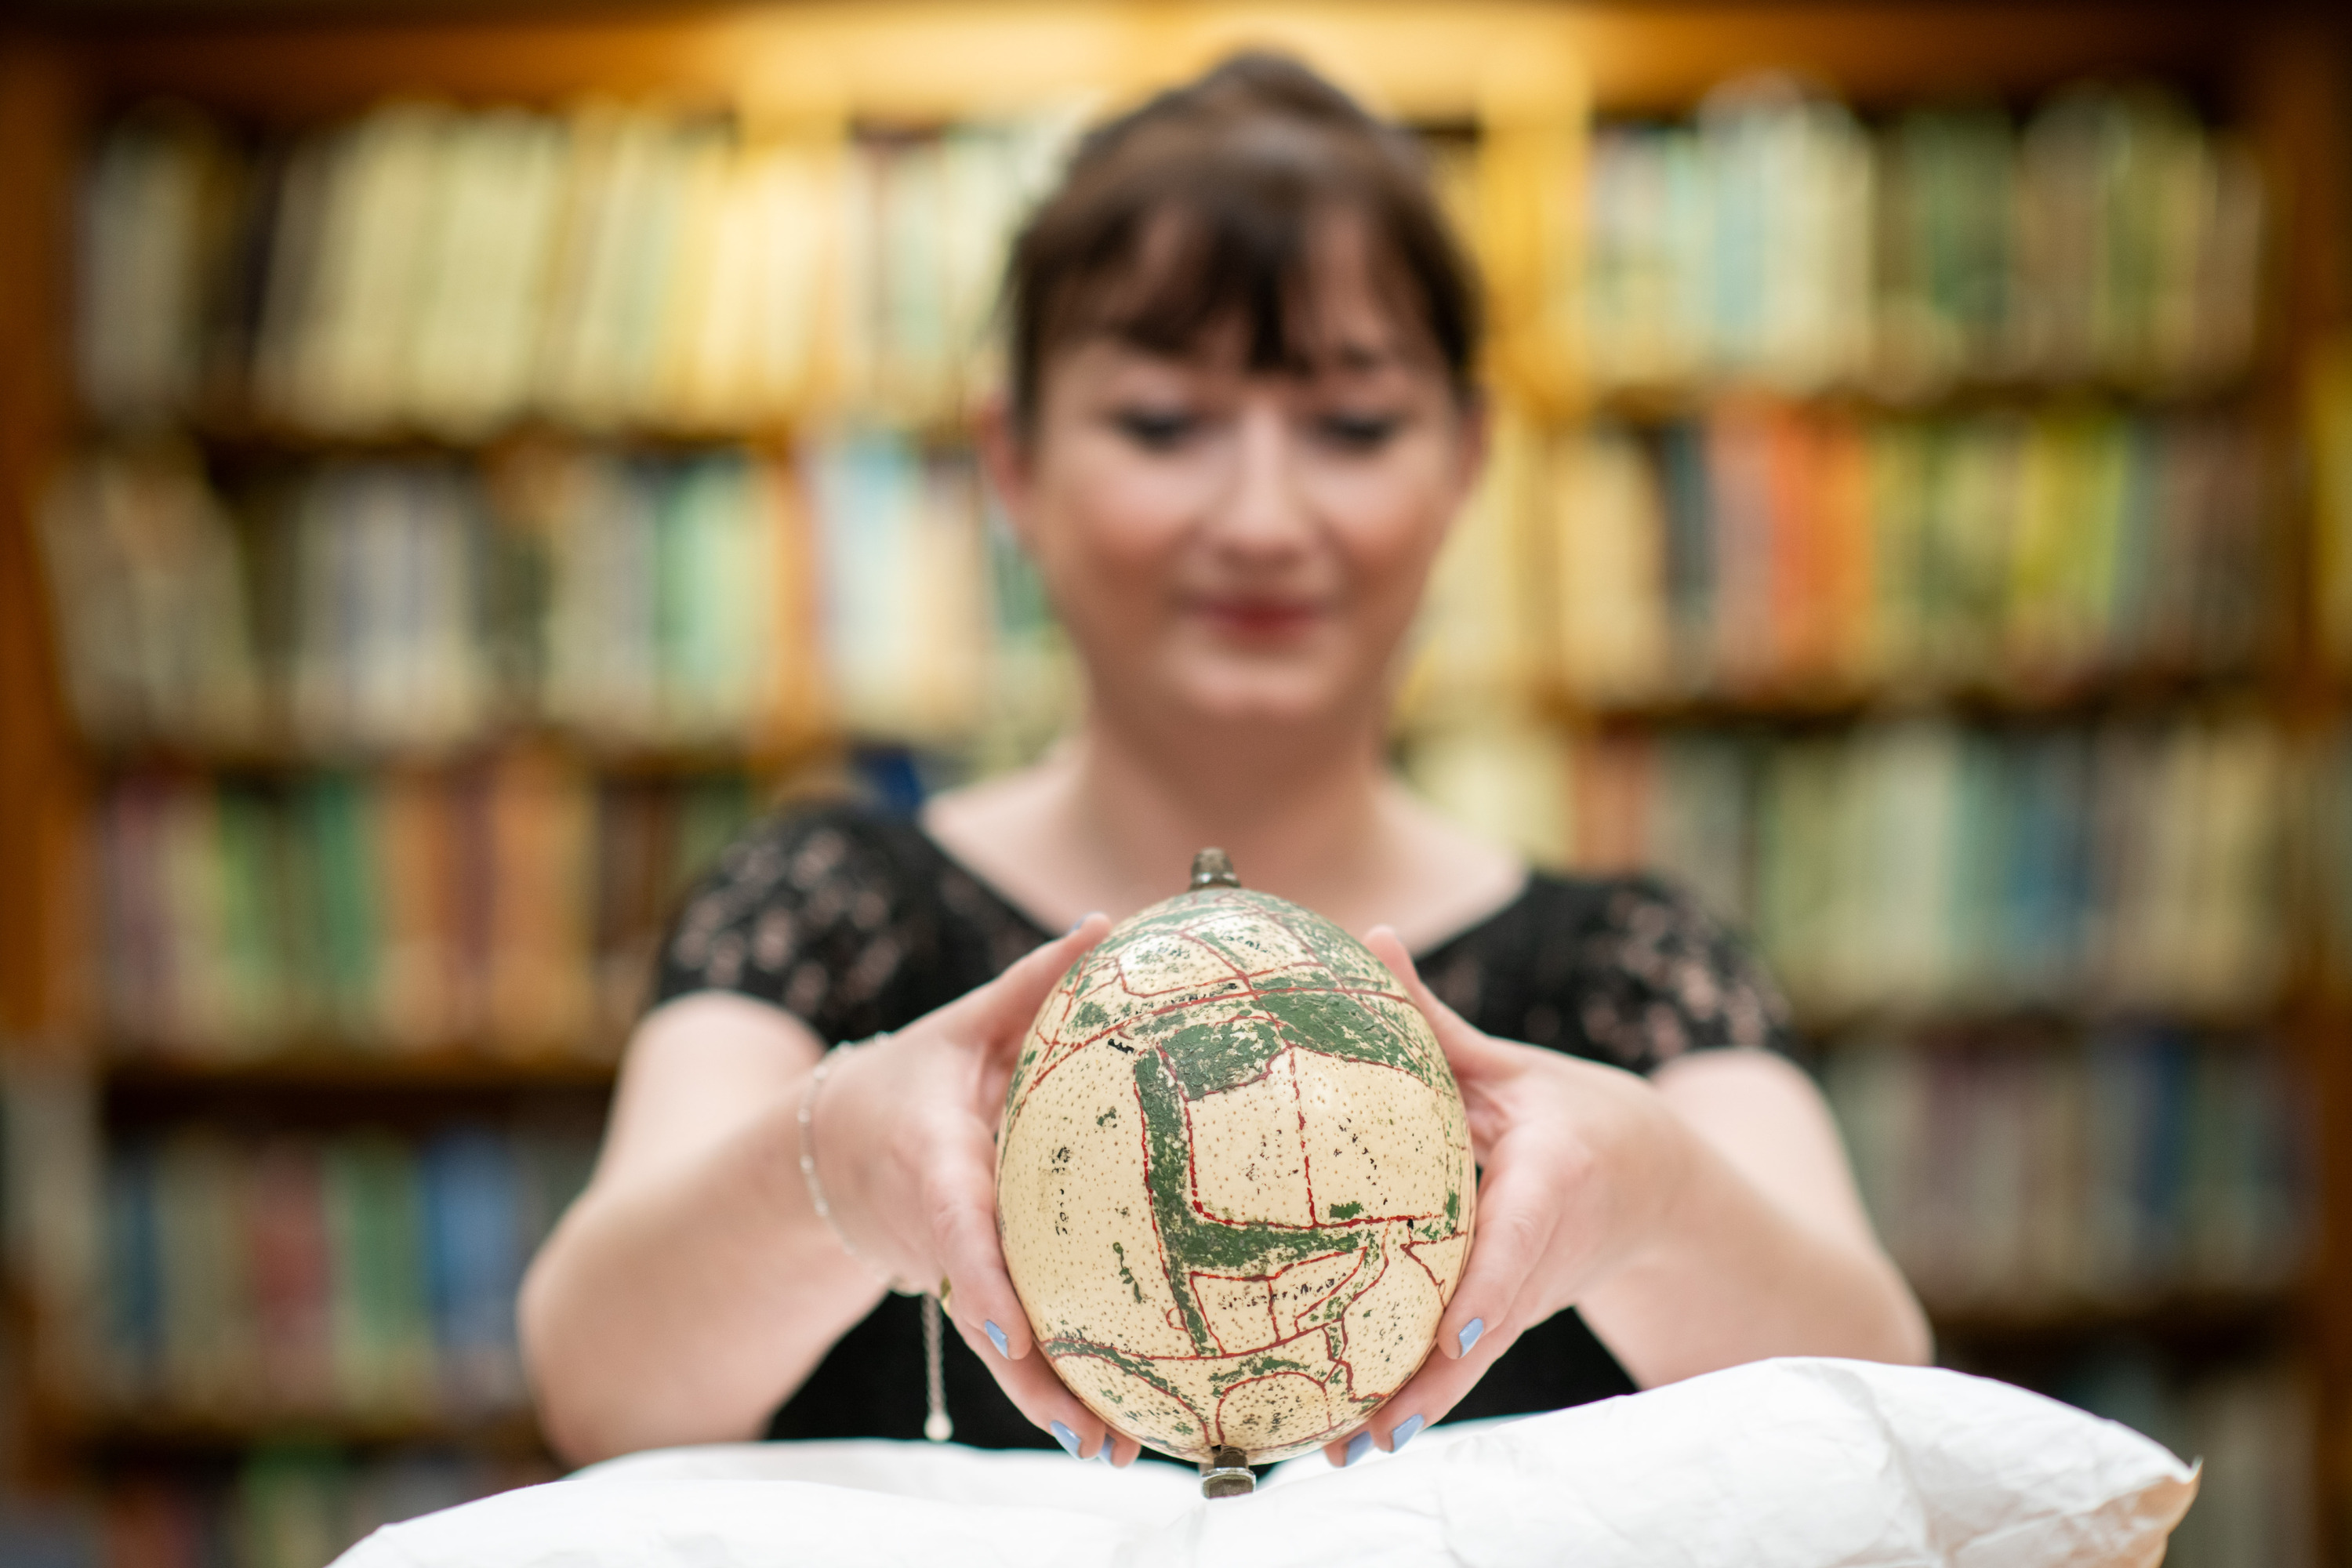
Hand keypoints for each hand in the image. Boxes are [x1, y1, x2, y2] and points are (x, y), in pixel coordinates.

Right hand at [811, 913, 1146, 1463]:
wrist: (831, 1149)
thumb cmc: (910, 1080)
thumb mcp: (961, 1028)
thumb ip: (1031, 985)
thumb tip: (1106, 924)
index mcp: (932, 1164)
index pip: (956, 1228)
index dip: (985, 1280)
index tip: (1016, 1331)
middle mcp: (938, 1231)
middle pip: (990, 1311)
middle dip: (1036, 1377)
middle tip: (1093, 1430)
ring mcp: (949, 1272)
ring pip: (1000, 1347)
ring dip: (1048, 1403)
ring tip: (1107, 1449)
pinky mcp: (967, 1291)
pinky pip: (1012, 1345)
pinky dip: (1049, 1389)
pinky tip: (1103, 1432)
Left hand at [1321, 927, 1699, 1464]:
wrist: (1661, 1184)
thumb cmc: (1577, 1113)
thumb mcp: (1513, 1066)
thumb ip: (1437, 1021)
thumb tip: (1371, 940)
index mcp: (1556, 1171)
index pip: (1523, 1234)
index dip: (1491, 1283)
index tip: (1458, 1330)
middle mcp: (1546, 1246)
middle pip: (1487, 1319)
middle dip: (1432, 1380)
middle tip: (1369, 1427)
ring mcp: (1532, 1292)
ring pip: (1473, 1358)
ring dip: (1415, 1407)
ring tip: (1340, 1450)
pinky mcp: (1514, 1315)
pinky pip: (1464, 1361)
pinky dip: (1419, 1397)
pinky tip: (1357, 1436)